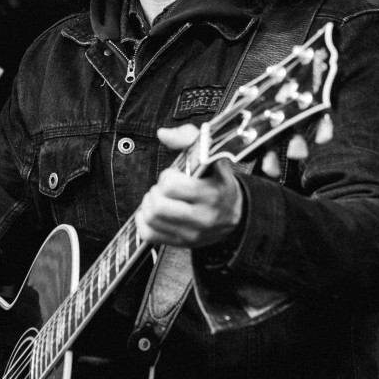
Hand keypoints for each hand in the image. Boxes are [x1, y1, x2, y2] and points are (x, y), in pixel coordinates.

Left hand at [136, 124, 242, 248]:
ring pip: (151, 219)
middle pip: (158, 207)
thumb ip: (188, 138)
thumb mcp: (211, 155)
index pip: (172, 187)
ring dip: (149, 205)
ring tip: (160, 198)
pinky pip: (149, 235)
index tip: (175, 175)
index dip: (167, 177)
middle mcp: (204, 217)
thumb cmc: (218, 180)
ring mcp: (193, 233)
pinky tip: (154, 213)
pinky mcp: (182, 243)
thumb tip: (162, 134)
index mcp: (212, 193)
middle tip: (163, 188)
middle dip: (155, 192)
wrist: (235, 213)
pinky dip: (144, 221)